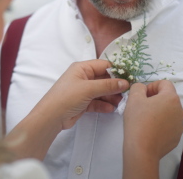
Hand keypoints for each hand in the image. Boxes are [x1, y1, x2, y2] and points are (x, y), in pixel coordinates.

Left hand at [6, 59, 127, 159]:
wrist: (51, 117)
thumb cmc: (67, 97)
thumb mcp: (89, 88)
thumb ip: (108, 85)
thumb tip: (125, 83)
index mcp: (82, 68)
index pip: (104, 66)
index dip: (117, 71)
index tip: (130, 78)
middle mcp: (83, 78)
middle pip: (104, 79)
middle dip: (115, 86)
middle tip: (128, 92)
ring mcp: (83, 91)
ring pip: (101, 92)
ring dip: (111, 97)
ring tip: (121, 102)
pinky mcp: (83, 103)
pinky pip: (97, 102)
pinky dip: (104, 105)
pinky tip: (111, 109)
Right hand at [123, 81, 182, 160]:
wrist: (142, 149)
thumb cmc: (138, 120)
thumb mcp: (133, 98)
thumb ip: (138, 87)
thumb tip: (143, 89)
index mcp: (171, 98)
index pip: (164, 83)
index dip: (152, 86)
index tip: (142, 95)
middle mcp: (180, 110)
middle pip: (168, 98)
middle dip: (155, 99)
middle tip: (141, 107)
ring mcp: (180, 125)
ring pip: (169, 112)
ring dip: (159, 112)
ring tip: (145, 120)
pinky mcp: (177, 137)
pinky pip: (169, 126)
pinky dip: (161, 125)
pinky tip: (150, 131)